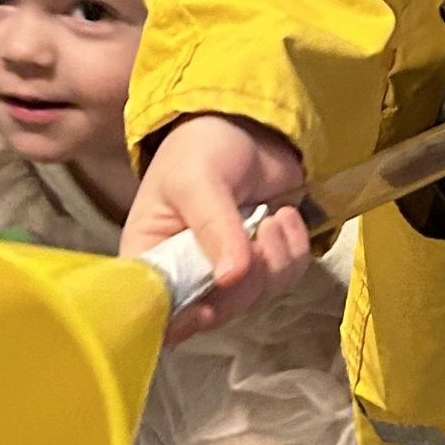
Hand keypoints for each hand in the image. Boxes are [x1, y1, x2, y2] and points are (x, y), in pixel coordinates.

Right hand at [119, 111, 310, 345]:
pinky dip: (294, 253)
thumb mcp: (197, 180)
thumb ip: (213, 227)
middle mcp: (184, 275)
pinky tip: (285, 218)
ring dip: (275, 262)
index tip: (207, 308)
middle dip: (245, 281)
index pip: (156, 311)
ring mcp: (226, 273)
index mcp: (150, 257)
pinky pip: (285, 282)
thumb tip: (231, 277)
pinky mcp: (263, 264)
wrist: (248, 123)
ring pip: (255, 300)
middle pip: (215, 312)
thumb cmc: (201, 147)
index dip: (181, 320)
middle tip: (257, 235)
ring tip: (273, 218)